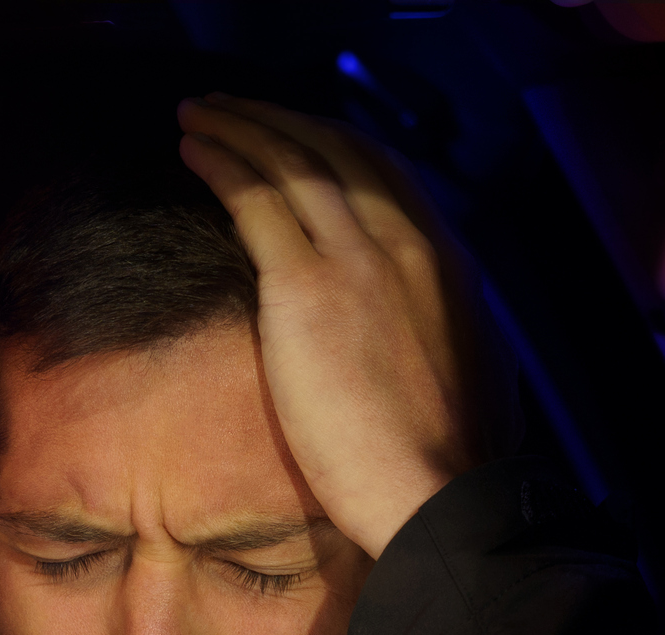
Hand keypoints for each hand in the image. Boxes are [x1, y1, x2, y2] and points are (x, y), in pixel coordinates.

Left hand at [177, 94, 510, 557]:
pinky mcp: (307, 286)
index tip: (298, 142)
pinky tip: (195, 147)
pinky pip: (256, 198)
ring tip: (202, 113)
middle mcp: (409, 242)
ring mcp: (359, 258)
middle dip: (282, 121)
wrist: (441, 495)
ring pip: (292, 160)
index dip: (335, 149)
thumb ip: (442, 334)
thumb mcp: (470, 375)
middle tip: (237, 110)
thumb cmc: (449, 464)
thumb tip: (429, 335)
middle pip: (338, 150)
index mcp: (449, 263)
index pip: (386, 177)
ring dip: (242, 125)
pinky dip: (223, 160)